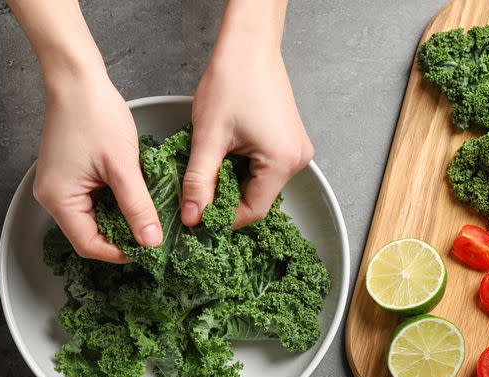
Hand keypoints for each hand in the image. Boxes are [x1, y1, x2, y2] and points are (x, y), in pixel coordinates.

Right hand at [32, 71, 162, 262]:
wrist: (77, 79)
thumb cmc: (95, 114)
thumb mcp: (123, 166)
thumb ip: (137, 207)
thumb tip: (151, 241)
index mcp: (59, 199)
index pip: (89, 245)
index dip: (119, 252)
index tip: (148, 249)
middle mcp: (51, 197)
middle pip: (89, 234)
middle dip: (121, 236)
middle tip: (152, 233)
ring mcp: (57, 186)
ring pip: (92, 218)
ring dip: (118, 219)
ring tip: (146, 214)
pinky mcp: (66, 176)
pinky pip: (90, 201)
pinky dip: (111, 203)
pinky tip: (132, 196)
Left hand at [183, 11, 312, 227]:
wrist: (248, 46)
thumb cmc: (232, 81)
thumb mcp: (208, 137)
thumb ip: (199, 182)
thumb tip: (192, 217)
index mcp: (282, 161)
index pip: (252, 212)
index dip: (222, 218)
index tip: (196, 216)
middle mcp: (296, 160)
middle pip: (257, 199)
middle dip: (225, 199)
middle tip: (197, 192)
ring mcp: (296, 150)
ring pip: (258, 185)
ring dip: (231, 183)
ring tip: (209, 167)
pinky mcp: (288, 142)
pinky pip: (264, 169)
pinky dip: (241, 169)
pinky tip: (224, 156)